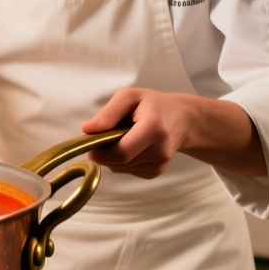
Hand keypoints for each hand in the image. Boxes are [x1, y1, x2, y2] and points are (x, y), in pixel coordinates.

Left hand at [80, 88, 266, 178]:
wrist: (181, 120)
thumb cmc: (153, 105)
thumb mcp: (130, 97)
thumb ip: (108, 112)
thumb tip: (87, 130)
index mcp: (154, 128)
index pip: (122, 151)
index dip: (101, 152)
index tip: (90, 144)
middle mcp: (160, 150)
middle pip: (120, 162)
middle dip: (104, 152)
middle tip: (103, 137)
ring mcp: (159, 164)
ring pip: (120, 168)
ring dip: (113, 156)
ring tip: (123, 137)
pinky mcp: (155, 172)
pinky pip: (127, 170)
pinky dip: (122, 160)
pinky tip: (132, 146)